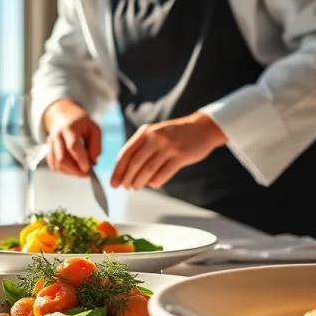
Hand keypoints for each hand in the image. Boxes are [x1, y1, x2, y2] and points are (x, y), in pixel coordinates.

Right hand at [42, 99, 101, 176]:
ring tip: (81, 171)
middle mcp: (57, 136)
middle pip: (62, 158)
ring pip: (56, 164)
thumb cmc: (80, 122)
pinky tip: (72, 169)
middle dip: (75, 170)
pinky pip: (53, 166)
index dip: (81, 160)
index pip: (73, 146)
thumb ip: (96, 145)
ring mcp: (50, 144)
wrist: (62, 115)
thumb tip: (93, 162)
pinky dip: (63, 171)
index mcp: (69, 128)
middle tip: (86, 174)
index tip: (89, 169)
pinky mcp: (48, 151)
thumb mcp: (94, 128)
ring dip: (70, 172)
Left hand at [110, 112, 226, 189]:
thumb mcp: (155, 132)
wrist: (202, 128)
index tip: (113, 183)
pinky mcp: (181, 156)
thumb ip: (141, 146)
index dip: (118, 170)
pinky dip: (155, 182)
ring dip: (139, 182)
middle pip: (135, 163)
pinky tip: (152, 184)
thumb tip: (125, 169)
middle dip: (127, 178)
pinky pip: (163, 173)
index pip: (126, 153)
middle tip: (125, 187)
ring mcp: (168, 146)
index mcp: (145, 132)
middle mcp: (155, 137)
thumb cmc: (176, 134)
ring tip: (135, 187)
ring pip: (148, 170)